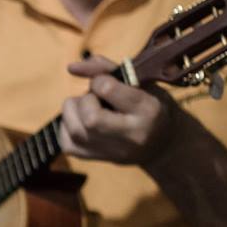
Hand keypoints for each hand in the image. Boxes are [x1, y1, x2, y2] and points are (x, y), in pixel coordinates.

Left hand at [59, 55, 176, 165]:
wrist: (160, 145)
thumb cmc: (148, 105)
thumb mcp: (139, 82)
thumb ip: (106, 69)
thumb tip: (71, 67)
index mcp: (147, 109)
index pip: (108, 89)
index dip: (98, 80)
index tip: (104, 82)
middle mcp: (131, 135)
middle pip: (90, 118)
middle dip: (84, 100)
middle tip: (95, 98)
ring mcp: (112, 152)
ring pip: (75, 131)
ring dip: (72, 112)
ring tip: (86, 108)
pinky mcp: (95, 160)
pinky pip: (66, 143)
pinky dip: (67, 127)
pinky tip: (81, 122)